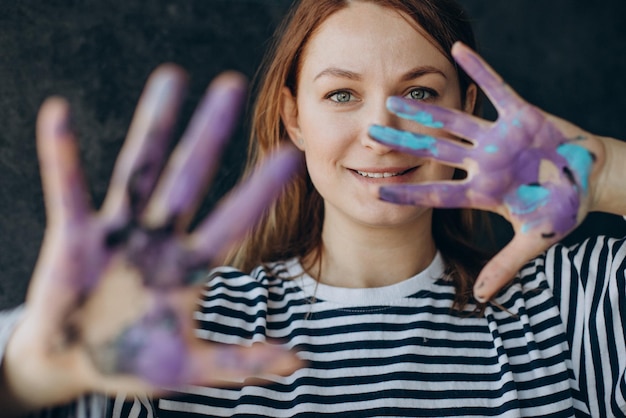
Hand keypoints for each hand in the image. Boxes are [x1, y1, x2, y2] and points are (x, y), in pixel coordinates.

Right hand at [3, 66, 301, 412]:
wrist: (73, 362)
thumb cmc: (134, 360)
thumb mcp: (190, 367)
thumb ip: (242, 363)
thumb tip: (300, 363)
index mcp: (190, 267)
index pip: (232, 221)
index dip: (260, 191)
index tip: (292, 156)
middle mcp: (159, 238)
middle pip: (188, 177)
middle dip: (209, 135)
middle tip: (231, 85)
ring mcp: (118, 232)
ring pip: (138, 169)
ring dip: (153, 125)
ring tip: (170, 78)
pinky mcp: (73, 235)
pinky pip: (69, 190)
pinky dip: (63, 156)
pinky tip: (61, 116)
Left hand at [368, 42, 599, 301]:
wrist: (593, 181)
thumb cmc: (564, 208)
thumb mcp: (535, 239)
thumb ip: (505, 266)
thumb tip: (480, 298)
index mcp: (482, 192)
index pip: (436, 191)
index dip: (406, 189)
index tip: (374, 188)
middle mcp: (482, 163)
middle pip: (434, 151)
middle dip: (402, 143)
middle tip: (368, 135)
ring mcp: (498, 138)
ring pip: (455, 120)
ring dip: (425, 108)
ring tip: (393, 97)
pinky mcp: (521, 116)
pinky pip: (498, 88)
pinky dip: (480, 70)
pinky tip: (457, 50)